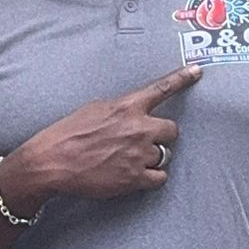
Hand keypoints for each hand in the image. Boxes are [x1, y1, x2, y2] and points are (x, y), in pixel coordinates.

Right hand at [3, 66, 201, 212]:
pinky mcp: (135, 177)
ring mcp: (139, 154)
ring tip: (127, 160)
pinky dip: (150, 177)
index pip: (162, 89)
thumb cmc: (66, 134)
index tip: (197, 71)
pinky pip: (160, 177)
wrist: (51, 162)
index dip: (182, 78)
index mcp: (127, 107)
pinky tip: (134, 175)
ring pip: (164, 155)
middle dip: (160, 135)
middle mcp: (138, 128)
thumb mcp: (92, 109)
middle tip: (142, 142)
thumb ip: (118, 109)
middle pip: (172, 130)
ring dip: (151, 157)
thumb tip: (130, 112)